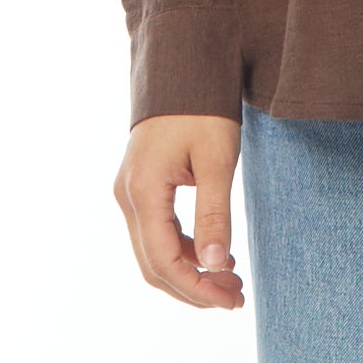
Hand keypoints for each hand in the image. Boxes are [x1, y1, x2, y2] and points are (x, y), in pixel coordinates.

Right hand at [113, 114, 245, 309]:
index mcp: (143, 191)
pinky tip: (214, 252)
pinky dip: (183, 248)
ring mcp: (130, 191)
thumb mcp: (217, 157)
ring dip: (190, 270)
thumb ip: (214, 213)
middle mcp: (128, 196)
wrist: (184, 63)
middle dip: (194, 286)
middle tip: (235, 297)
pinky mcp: (141, 185)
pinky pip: (157, 230)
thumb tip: (216, 264)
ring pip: (154, 250)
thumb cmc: (203, 105)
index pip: (164, 260)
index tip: (230, 299)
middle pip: (154, 263)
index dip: (196, 288)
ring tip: (231, 278)